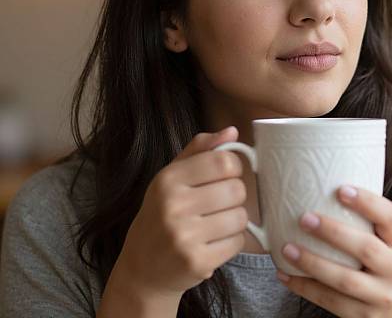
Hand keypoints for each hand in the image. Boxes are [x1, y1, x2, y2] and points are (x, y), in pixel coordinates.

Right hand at [117, 127, 247, 297]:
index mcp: (169, 179)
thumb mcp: (173, 176)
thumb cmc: (162, 214)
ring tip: (215, 223)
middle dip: (234, 196)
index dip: (233, 167)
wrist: (142, 270)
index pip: (224, 161)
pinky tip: (213, 242)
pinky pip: (237, 242)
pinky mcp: (197, 262)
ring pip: (241, 217)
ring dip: (234, 220)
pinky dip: (232, 242)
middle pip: (237, 189)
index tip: (224, 175)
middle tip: (218, 203)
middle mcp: (173, 206)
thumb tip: (232, 131)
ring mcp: (184, 237)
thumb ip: (201, 149)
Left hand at [276, 185, 391, 317]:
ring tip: (287, 248)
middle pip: (366, 248)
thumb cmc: (386, 269)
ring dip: (313, 263)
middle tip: (304, 218)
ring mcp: (383, 297)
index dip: (368, 202)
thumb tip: (320, 186)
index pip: (390, 218)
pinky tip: (284, 274)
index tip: (341, 189)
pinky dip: (304, 287)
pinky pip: (331, 302)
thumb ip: (367, 223)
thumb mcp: (389, 246)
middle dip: (333, 232)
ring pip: (345, 280)